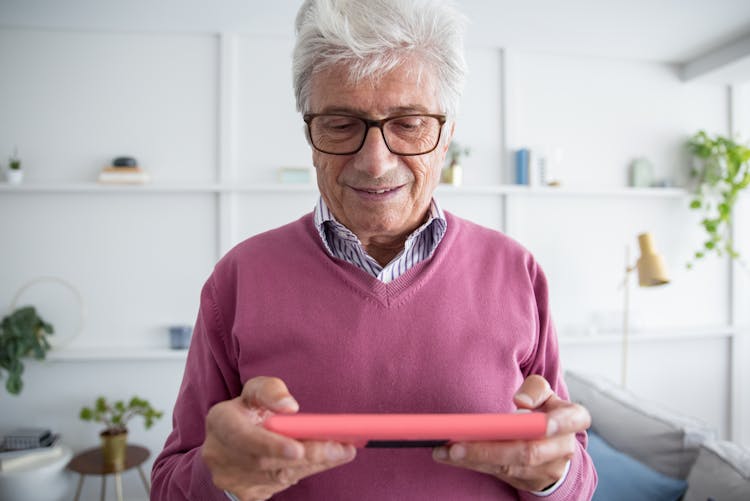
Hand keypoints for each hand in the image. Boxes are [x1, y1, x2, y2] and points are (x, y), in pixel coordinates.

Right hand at [202, 377, 356, 500]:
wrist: (231, 441)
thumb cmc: (249, 410)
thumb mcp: (256, 390)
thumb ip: (271, 390)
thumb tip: (289, 407)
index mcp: (220, 422)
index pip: (243, 436)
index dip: (269, 445)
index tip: (297, 449)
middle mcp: (219, 454)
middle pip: (266, 462)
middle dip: (307, 455)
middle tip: (341, 448)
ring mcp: (230, 479)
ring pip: (277, 478)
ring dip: (312, 464)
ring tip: (341, 451)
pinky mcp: (244, 495)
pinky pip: (279, 487)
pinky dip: (305, 472)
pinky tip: (323, 460)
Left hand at [432, 375, 589, 491]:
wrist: (553, 443)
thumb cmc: (545, 409)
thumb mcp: (544, 392)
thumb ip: (535, 388)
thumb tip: (521, 401)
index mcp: (573, 419)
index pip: (569, 420)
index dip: (550, 421)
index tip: (525, 414)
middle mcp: (564, 448)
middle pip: (528, 452)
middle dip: (490, 449)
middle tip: (456, 444)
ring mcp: (547, 469)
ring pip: (509, 467)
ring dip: (474, 459)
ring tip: (444, 450)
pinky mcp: (529, 482)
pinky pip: (498, 475)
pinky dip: (473, 464)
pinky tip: (449, 455)